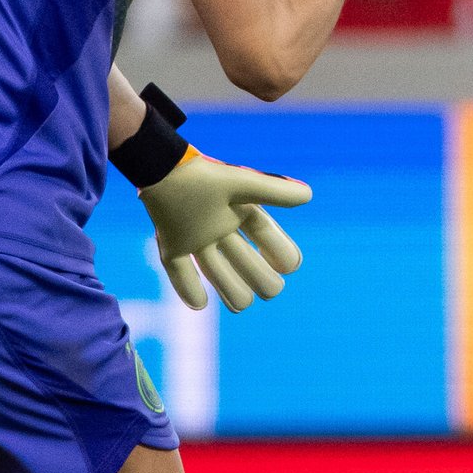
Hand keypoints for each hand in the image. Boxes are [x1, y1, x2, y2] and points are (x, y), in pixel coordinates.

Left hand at [138, 148, 311, 311]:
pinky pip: (179, 272)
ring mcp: (195, 237)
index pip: (267, 236)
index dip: (281, 252)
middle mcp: (220, 227)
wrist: (163, 168)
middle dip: (260, 277)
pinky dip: (188, 290)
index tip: (289, 265)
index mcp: (240, 211)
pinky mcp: (171, 244)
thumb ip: (275, 191)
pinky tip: (200, 304)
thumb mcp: (244, 183)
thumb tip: (309, 196)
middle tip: (271, 290)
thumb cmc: (205, 175)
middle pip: (245, 261)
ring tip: (243, 304)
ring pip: (216, 271)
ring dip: (230, 288)